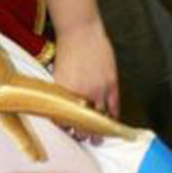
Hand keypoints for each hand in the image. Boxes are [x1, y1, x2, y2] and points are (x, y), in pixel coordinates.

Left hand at [52, 19, 119, 139]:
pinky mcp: (111, 83)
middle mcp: (81, 94)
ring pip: (99, 117)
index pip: (64, 118)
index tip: (67, 133)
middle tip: (83, 140)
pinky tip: (111, 124)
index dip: (66, 128)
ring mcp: (98, 89)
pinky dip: (112, 117)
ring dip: (98, 131)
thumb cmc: (65, 50)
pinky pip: (114, 106)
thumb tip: (63, 106)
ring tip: (97, 140)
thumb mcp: (57, 73)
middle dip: (82, 134)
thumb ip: (62, 91)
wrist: (80, 31)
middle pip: (82, 122)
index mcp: (63, 92)